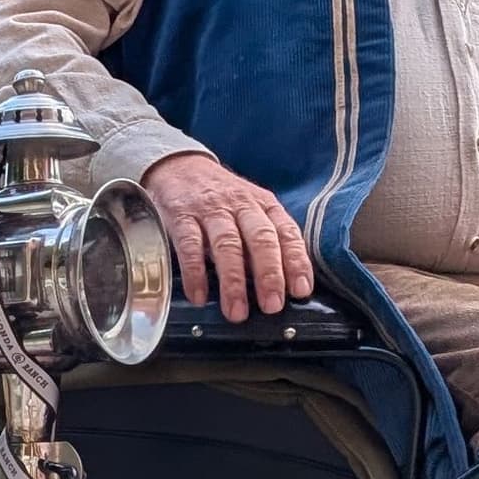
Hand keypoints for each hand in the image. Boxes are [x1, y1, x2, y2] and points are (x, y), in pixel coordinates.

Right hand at [139, 150, 313, 323]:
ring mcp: (210, 210)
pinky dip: (195, 273)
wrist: (179, 166)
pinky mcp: (181, 216)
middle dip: (268, 274)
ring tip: (236, 311)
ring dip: (233, 281)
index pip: (286, 233)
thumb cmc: (220, 198)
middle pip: (260, 239)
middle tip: (271, 305)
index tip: (300, 290)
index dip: (295, 262)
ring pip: (227, 244)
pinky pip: (189, 246)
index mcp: (264, 205)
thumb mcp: (250, 210)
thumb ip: (264, 240)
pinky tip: (199, 296)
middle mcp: (240, 205)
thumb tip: (280, 283)